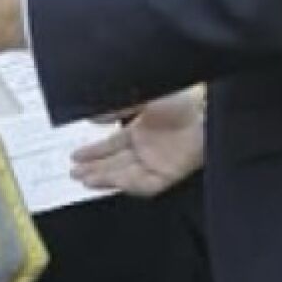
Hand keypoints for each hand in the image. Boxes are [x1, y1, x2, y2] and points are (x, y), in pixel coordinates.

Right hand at [71, 87, 205, 196]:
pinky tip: (112, 181)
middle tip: (74, 173)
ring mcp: (157, 162)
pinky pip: (145, 185)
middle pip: (114, 163)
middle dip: (94, 168)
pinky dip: (128, 184)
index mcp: (141, 129)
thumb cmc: (181, 98)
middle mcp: (147, 148)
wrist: (208, 110)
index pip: (111, 145)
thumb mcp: (142, 96)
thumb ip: (117, 106)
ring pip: (125, 175)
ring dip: (105, 178)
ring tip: (84, 180)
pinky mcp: (169, 174)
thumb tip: (93, 116)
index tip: (75, 155)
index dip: (93, 151)